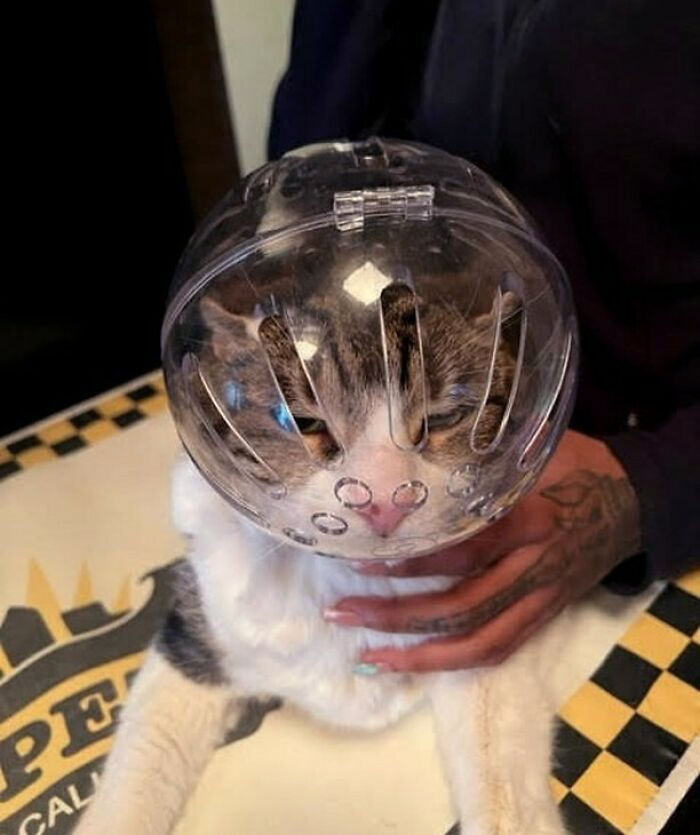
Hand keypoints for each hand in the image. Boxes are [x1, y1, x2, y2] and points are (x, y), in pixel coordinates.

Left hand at [325, 430, 640, 672]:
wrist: (631, 501)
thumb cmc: (574, 464)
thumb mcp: (529, 449)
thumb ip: (477, 463)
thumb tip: (404, 469)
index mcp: (530, 518)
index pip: (463, 549)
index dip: (413, 561)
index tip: (363, 558)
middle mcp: (534, 566)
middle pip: (461, 606)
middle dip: (397, 616)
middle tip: (342, 614)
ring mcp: (541, 598)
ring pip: (478, 641)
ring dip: (419, 655)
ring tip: (368, 657)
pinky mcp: (545, 615)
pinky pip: (499, 648)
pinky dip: (453, 662)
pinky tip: (413, 663)